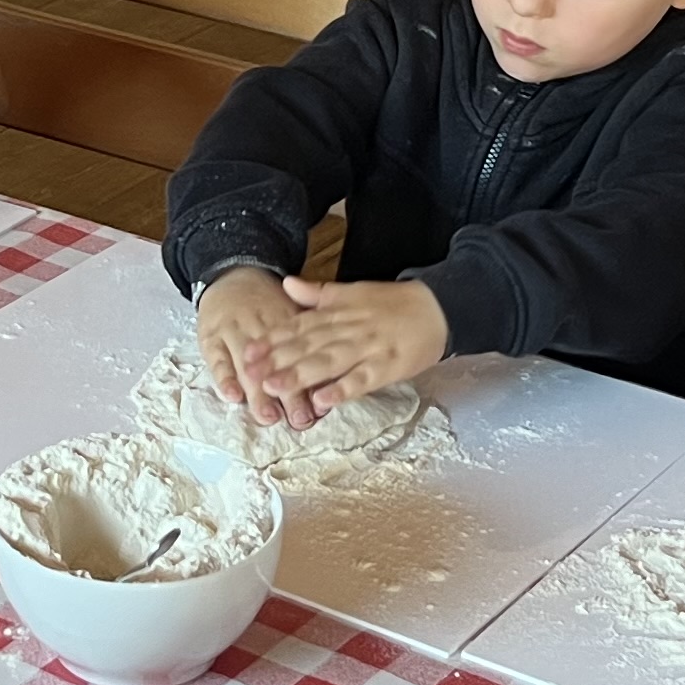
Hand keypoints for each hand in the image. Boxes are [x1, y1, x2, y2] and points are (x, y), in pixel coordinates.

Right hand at [192, 266, 306, 425]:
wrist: (232, 274)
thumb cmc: (269, 305)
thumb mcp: (293, 313)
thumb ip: (310, 342)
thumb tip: (328, 381)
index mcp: (286, 319)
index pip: (300, 353)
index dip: (311, 380)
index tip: (320, 408)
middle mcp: (261, 325)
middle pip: (276, 363)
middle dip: (288, 394)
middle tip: (299, 420)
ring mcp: (234, 331)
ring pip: (246, 364)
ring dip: (257, 391)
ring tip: (268, 416)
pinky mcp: (211, 337)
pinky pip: (216, 359)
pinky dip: (224, 378)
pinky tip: (232, 396)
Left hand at [247, 275, 449, 413]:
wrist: (437, 307)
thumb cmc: (391, 304)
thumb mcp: (352, 292)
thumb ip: (318, 294)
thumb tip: (286, 284)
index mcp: (336, 314)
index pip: (298, 327)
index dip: (271, 341)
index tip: (247, 353)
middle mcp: (347, 330)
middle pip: (307, 347)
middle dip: (276, 361)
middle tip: (250, 375)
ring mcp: (367, 348)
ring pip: (329, 363)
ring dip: (301, 375)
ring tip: (275, 387)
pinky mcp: (388, 366)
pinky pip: (363, 379)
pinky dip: (343, 390)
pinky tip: (323, 400)